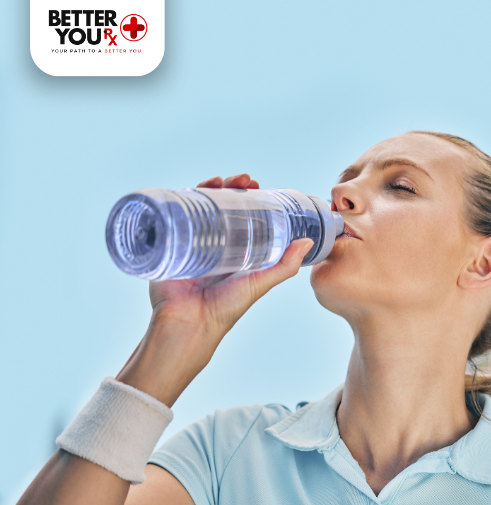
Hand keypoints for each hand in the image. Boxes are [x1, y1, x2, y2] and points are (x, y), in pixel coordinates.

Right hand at [116, 173, 314, 405]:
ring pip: (196, 206)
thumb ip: (284, 267)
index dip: (247, 197)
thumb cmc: (224, 309)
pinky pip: (171, 217)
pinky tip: (188, 189)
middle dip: (229, 187)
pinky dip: (178, 199)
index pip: (239, 214)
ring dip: (207, 188)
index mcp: (232, 249)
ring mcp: (188, 241)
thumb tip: (308, 242)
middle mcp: (210, 242)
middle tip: (242, 180)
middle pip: (218, 205)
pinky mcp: (167, 244)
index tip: (256, 184)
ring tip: (220, 181)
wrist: (189, 324)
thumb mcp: (259, 283)